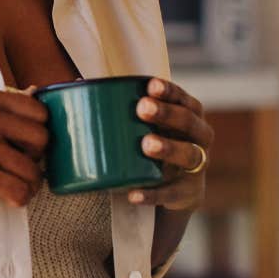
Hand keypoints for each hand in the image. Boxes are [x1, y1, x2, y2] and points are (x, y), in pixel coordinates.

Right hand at [0, 88, 48, 207]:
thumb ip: (1, 107)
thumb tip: (38, 95)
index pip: (39, 112)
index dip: (39, 131)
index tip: (28, 144)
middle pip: (42, 139)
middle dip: (36, 157)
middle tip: (21, 166)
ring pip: (33, 169)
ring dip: (30, 183)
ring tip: (18, 186)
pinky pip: (19, 190)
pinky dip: (20, 198)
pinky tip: (11, 197)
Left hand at [125, 77, 211, 210]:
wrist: (172, 194)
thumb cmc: (154, 148)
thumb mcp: (147, 129)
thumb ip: (122, 109)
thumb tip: (79, 83)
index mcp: (190, 118)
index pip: (185, 100)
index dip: (170, 92)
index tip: (150, 86)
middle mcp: (199, 140)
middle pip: (190, 123)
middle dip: (168, 114)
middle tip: (142, 108)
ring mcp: (196, 168)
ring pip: (189, 155)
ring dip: (168, 148)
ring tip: (146, 144)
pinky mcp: (188, 194)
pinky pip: (172, 194)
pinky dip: (153, 194)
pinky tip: (134, 194)